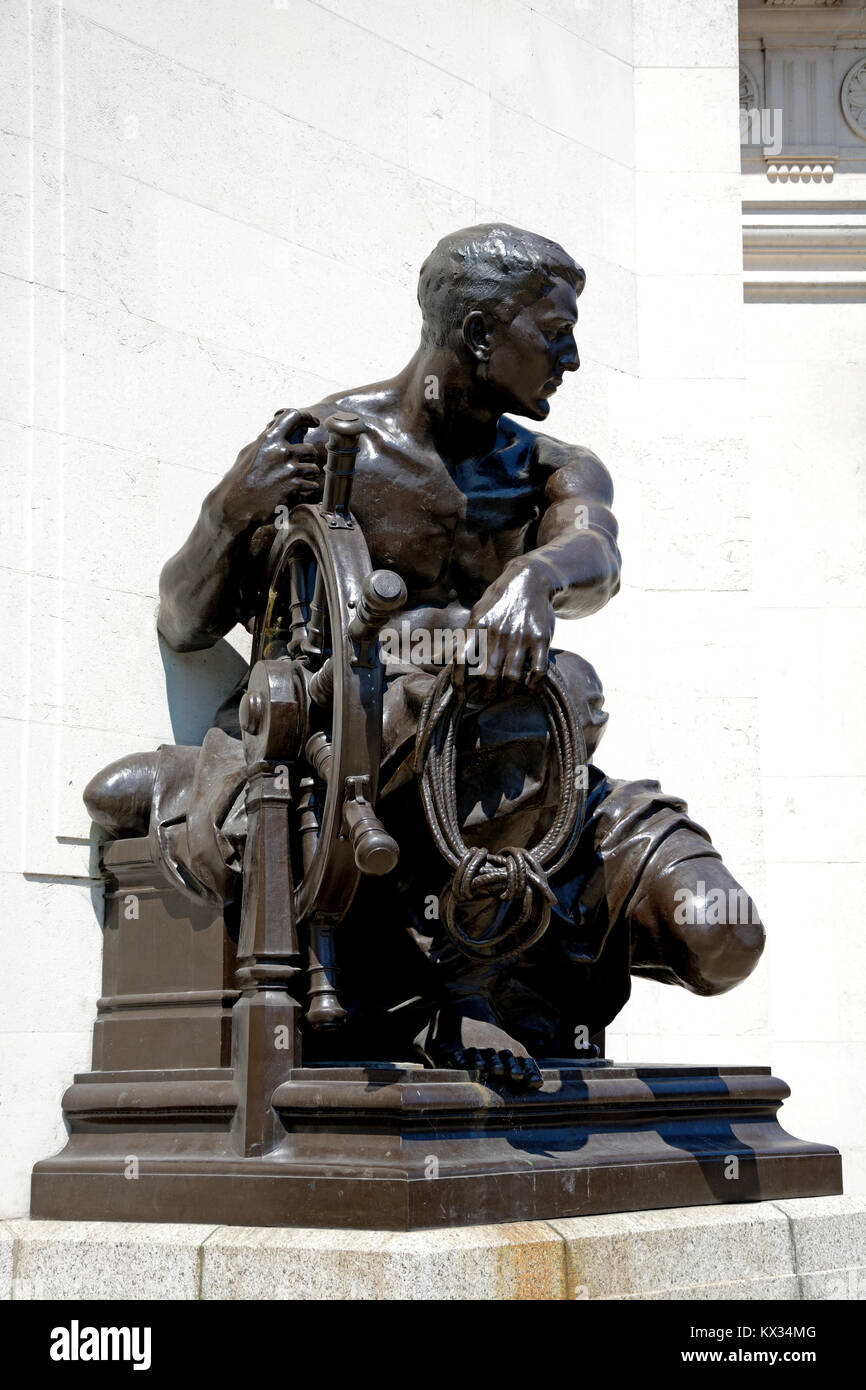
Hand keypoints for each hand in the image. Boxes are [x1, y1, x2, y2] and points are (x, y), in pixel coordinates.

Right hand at [213, 408, 323, 529]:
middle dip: (307, 458)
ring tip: (293, 482)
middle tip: (299, 466)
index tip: (314, 422)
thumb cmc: (239, 480)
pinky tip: (294, 493)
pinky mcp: (295, 487)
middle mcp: (282, 451)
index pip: (293, 416)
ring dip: (307, 475)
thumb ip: (265, 441)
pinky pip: (312, 485)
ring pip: (313, 468)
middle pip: (310, 448)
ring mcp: (290, 469)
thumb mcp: (248, 453)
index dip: (306, 417)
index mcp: (269, 439)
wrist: (236, 506)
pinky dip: (306, 490)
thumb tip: (274, 428)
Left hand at [456, 562, 554, 696]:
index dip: (458, 683)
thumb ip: (459, 639)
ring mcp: (520, 636)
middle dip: (487, 693)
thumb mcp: (476, 615)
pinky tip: (528, 685)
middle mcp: (497, 632)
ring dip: (508, 691)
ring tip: (505, 691)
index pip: (461, 660)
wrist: (528, 580)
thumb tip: (434, 659)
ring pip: (512, 677)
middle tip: (487, 696)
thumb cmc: (497, 602)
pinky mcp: (541, 638)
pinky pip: (537, 670)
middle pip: (488, 675)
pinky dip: (532, 684)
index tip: (461, 697)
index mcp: (477, 626)